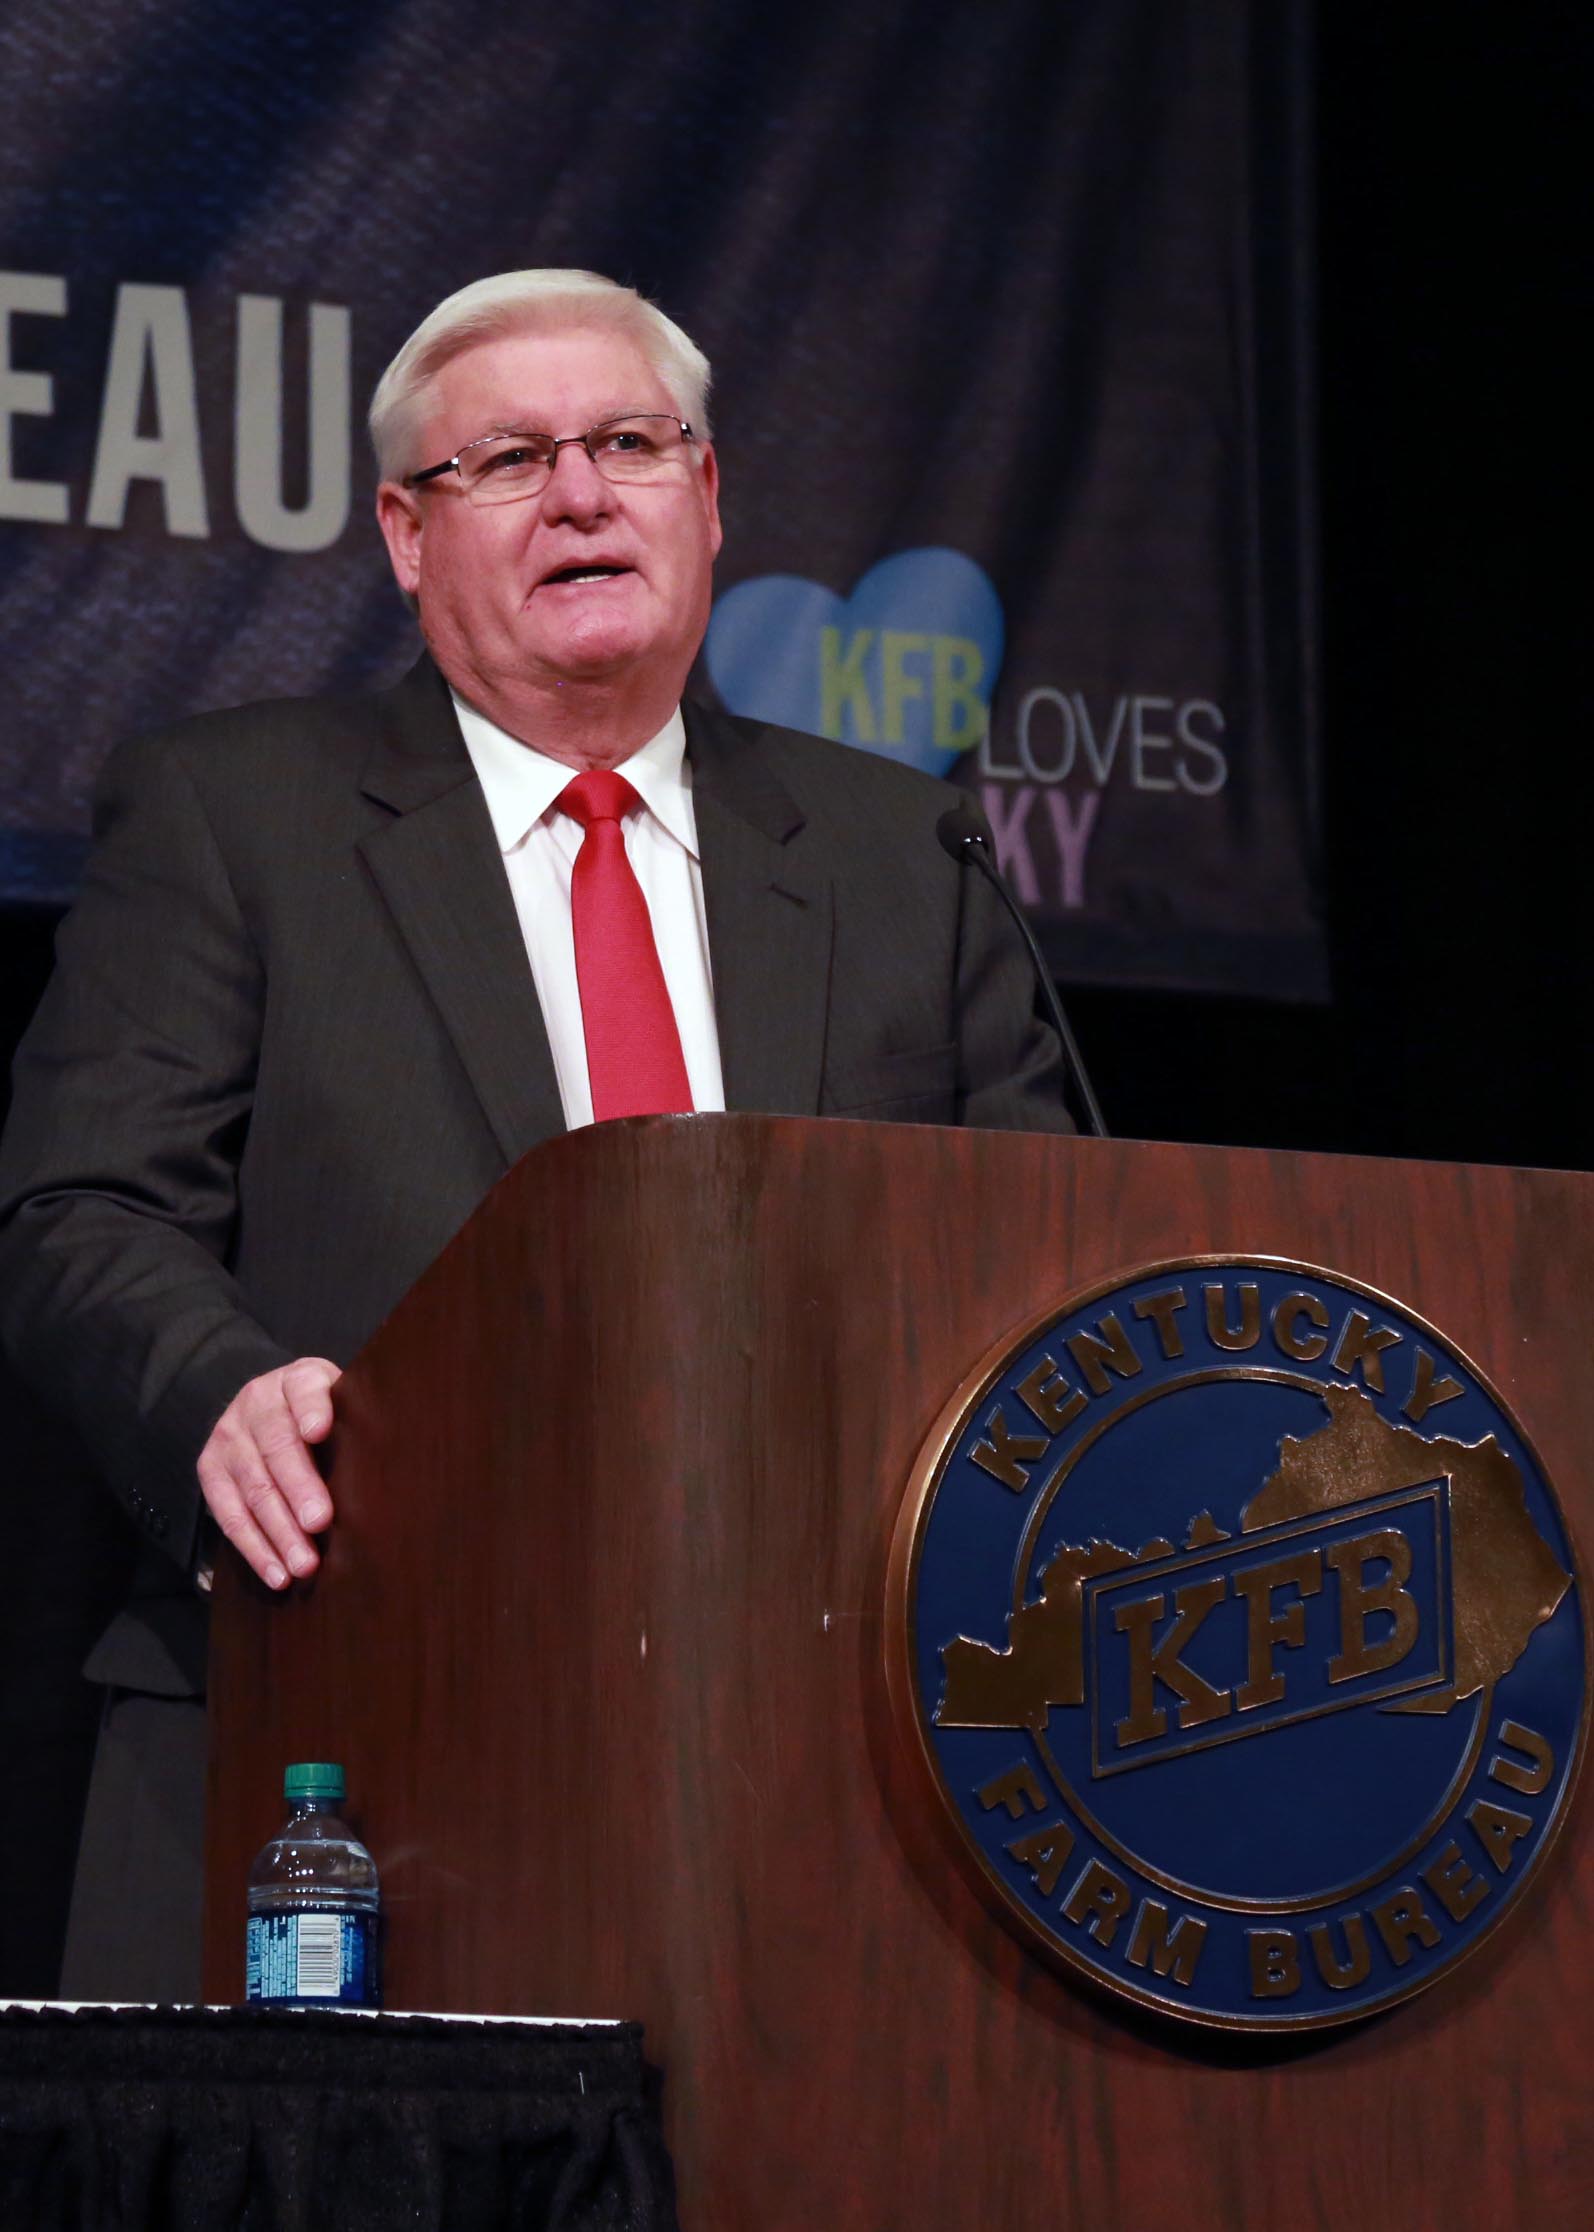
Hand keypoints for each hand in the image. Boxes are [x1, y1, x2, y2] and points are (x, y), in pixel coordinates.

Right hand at [197, 1357, 341, 1589]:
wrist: (266, 1407)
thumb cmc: (322, 1415)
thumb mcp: (341, 1401)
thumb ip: (357, 1420)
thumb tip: (396, 1460)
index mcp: (296, 1380)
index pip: (304, 1389)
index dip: (312, 1408)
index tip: (319, 1431)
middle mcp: (256, 1402)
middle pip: (277, 1447)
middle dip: (299, 1488)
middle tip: (320, 1522)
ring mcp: (229, 1436)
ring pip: (253, 1488)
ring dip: (279, 1531)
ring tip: (304, 1564)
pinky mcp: (210, 1469)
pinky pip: (229, 1515)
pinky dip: (255, 1548)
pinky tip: (277, 1573)